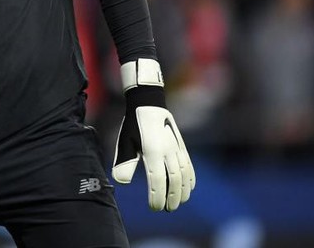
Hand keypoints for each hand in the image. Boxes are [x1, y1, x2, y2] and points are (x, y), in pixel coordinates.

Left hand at [111, 58, 194, 211]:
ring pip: (184, 174)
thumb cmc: (133, 124)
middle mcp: (168, 150)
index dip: (157, 196)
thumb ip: (124, 163)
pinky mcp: (181, 145)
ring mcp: (177, 147)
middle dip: (171, 197)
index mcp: (152, 151)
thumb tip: (122, 182)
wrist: (148, 103)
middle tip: (167, 209)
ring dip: (182, 191)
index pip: (157, 180)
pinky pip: (189, 165)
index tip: (155, 208)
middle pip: (173, 179)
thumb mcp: (125, 142)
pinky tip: (188, 188)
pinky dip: (190, 178)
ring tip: (178, 203)